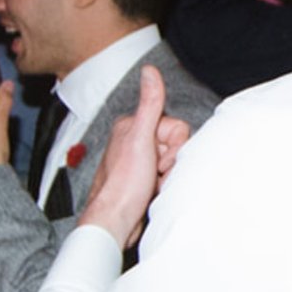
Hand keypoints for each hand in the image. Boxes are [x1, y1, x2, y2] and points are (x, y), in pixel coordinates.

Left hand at [78, 67, 191, 249]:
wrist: (115, 220)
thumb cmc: (124, 184)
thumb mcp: (140, 139)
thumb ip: (150, 104)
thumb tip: (149, 71)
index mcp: (132, 126)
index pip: (175, 126)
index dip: (174, 146)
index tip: (159, 160)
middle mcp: (135, 141)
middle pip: (176, 142)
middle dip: (171, 162)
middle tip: (155, 174)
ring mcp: (139, 160)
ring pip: (174, 160)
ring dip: (169, 175)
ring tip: (152, 185)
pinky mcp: (144, 178)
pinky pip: (168, 174)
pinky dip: (165, 184)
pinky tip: (153, 191)